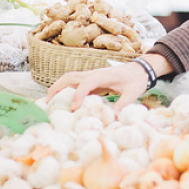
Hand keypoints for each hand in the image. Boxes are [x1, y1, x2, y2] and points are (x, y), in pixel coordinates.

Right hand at [47, 53, 172, 112]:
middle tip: (48, 102)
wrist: (140, 70)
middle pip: (70, 76)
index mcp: (103, 75)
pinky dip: (65, 90)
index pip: (86, 83)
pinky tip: (62, 101)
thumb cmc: (136, 80)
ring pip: (70, 78)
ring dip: (58, 87)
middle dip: (57, 88)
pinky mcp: (92, 80)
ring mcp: (91, 75)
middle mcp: (94, 73)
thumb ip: (123, 105)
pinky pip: (75, 83)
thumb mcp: (132, 93)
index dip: (78, 94)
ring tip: (49, 102)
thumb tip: (114, 118)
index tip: (73, 107)